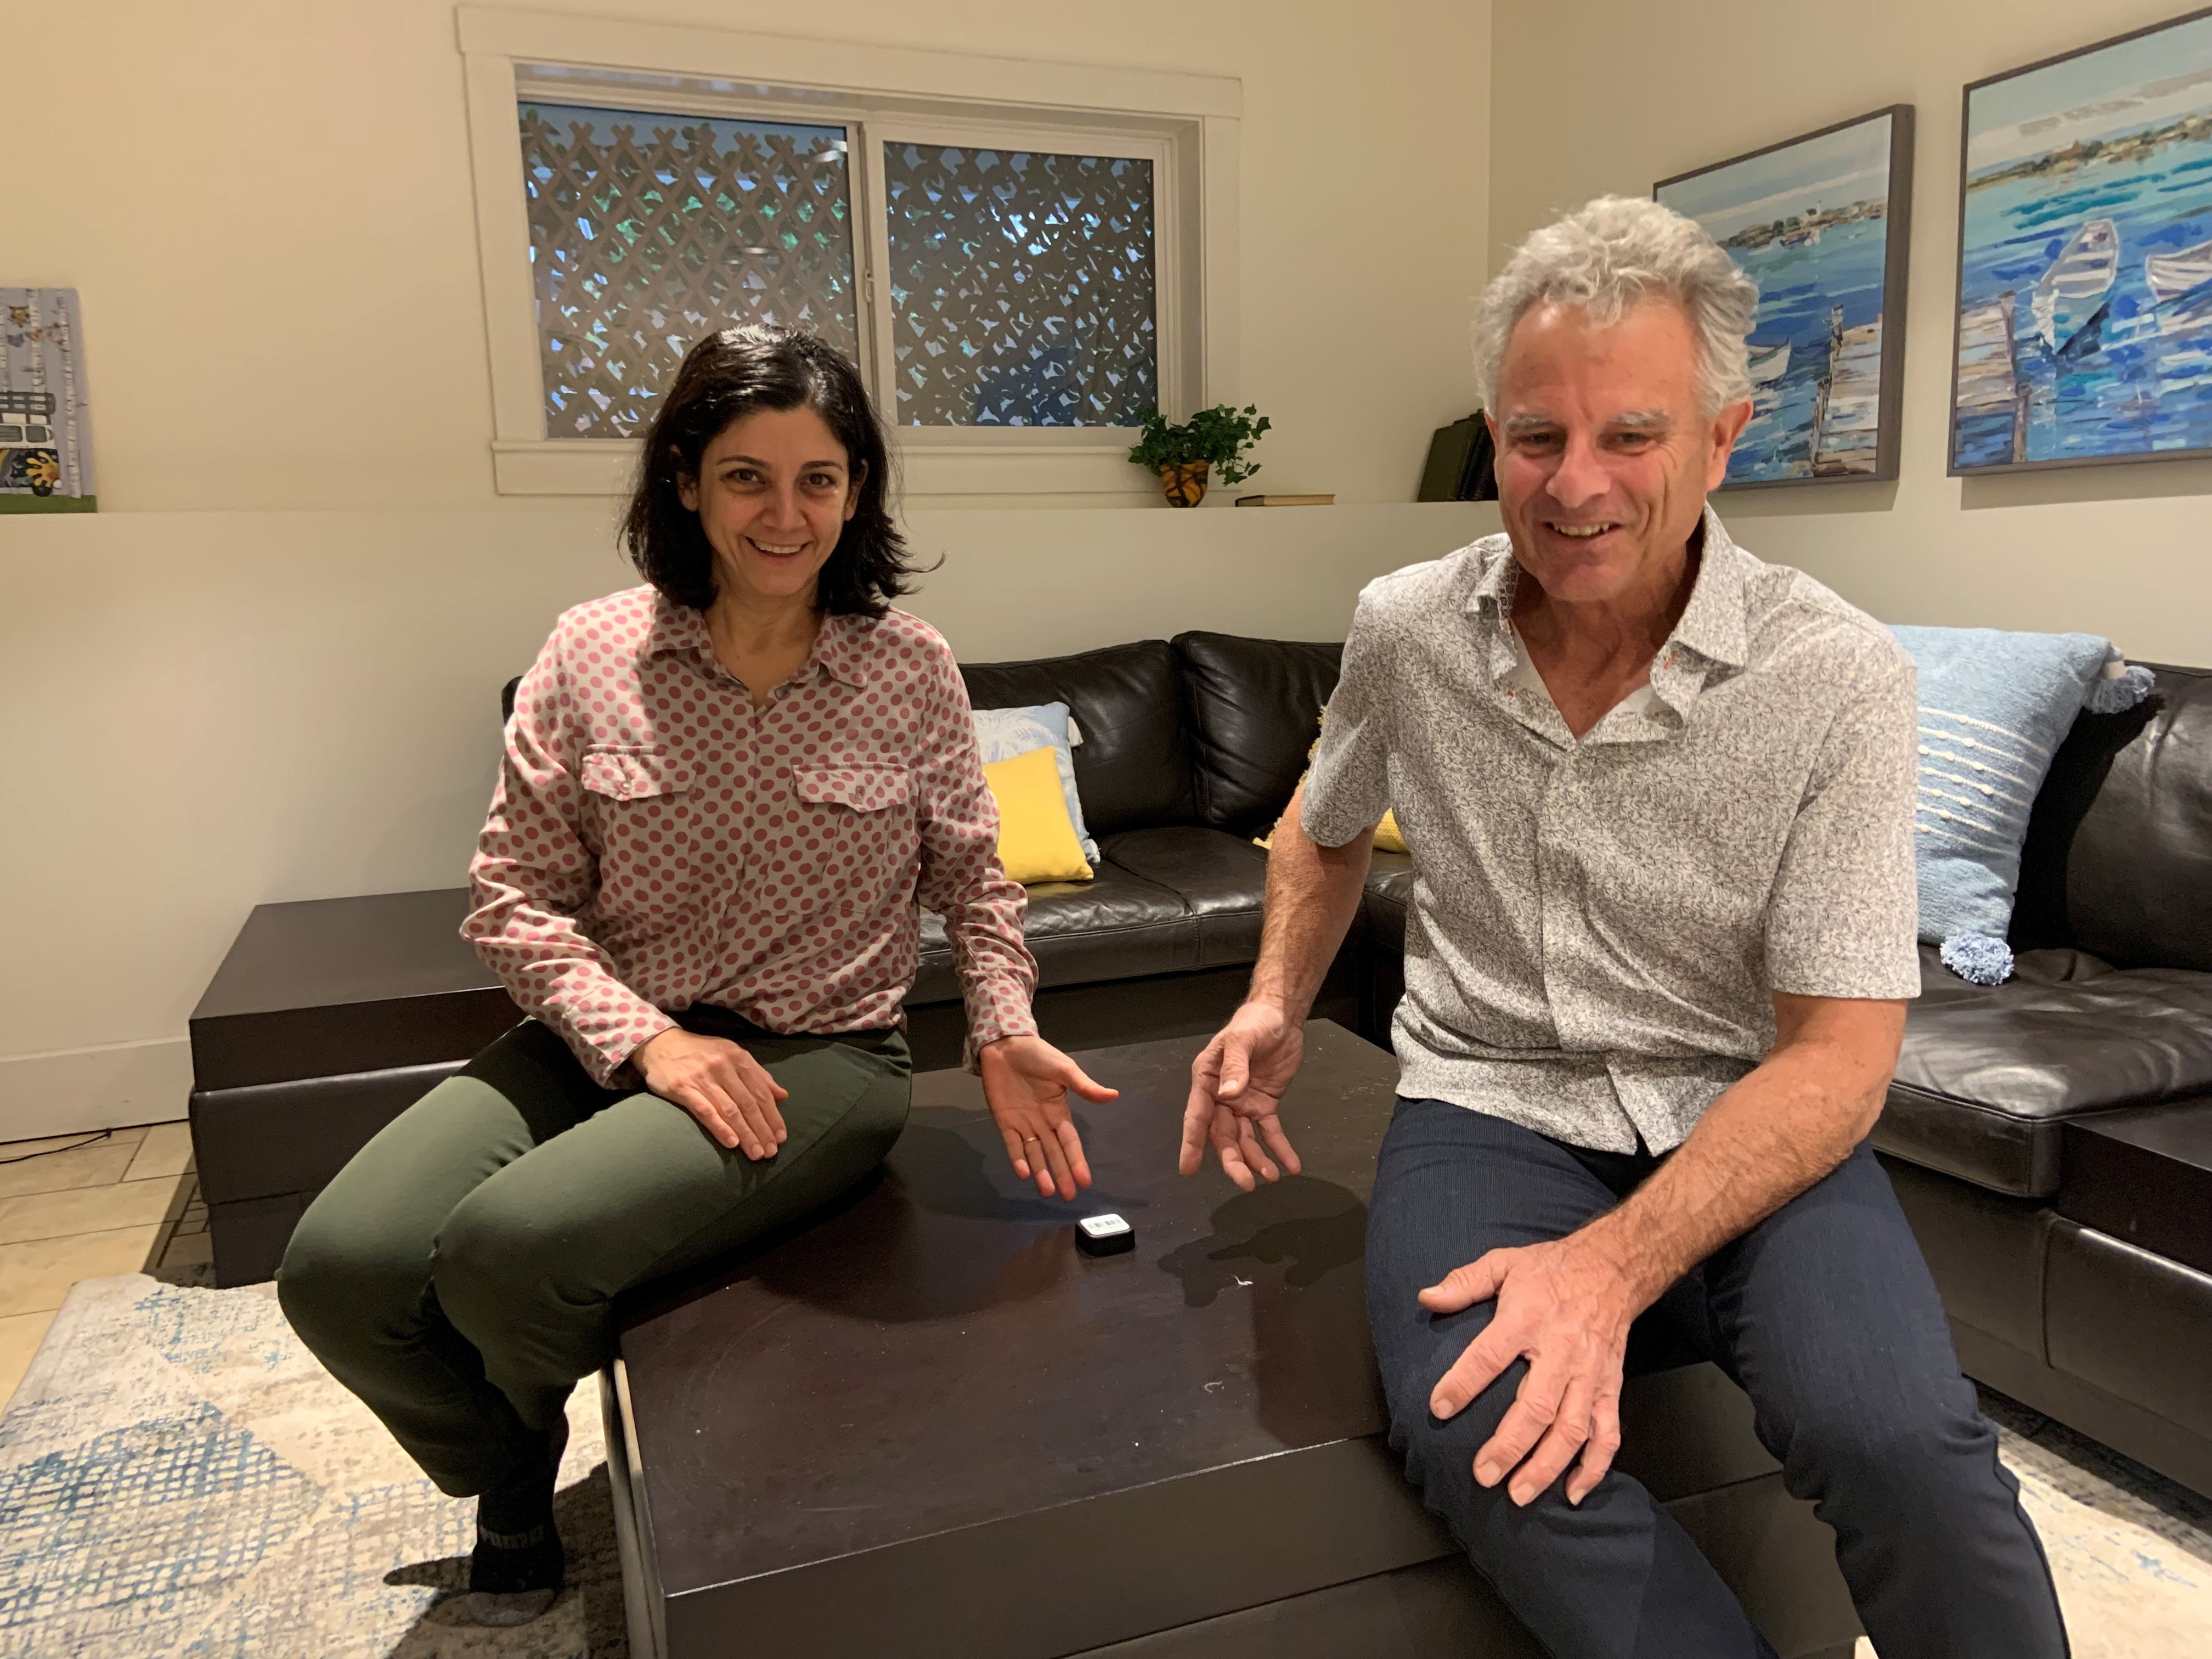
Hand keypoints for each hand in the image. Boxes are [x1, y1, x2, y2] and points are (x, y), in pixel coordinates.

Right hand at [634, 1028, 788, 1159]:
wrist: (661, 1044)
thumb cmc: (701, 1052)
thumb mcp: (732, 1054)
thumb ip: (758, 1074)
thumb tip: (782, 1095)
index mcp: (738, 1057)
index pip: (761, 1092)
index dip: (773, 1116)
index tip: (781, 1136)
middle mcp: (723, 1066)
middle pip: (748, 1103)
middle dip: (762, 1130)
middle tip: (770, 1151)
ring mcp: (703, 1077)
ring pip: (730, 1110)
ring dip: (745, 1134)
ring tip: (755, 1153)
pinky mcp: (683, 1088)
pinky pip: (705, 1111)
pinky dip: (720, 1128)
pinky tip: (732, 1143)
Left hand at [978, 1034, 1117, 1199]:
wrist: (1006, 1046)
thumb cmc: (1038, 1056)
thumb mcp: (1065, 1069)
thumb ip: (1085, 1086)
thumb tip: (1113, 1095)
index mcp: (1059, 1112)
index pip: (1070, 1142)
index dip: (1077, 1160)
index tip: (1085, 1180)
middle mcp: (1042, 1123)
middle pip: (1054, 1153)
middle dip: (1062, 1174)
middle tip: (1068, 1196)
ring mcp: (1023, 1124)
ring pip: (1034, 1154)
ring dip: (1041, 1173)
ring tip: (1048, 1192)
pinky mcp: (1004, 1121)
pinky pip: (1012, 1143)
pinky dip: (1017, 1158)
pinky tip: (1023, 1172)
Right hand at [1180, 1002, 1305, 1190]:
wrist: (1281, 1017)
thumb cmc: (1254, 1023)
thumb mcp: (1242, 1040)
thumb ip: (1235, 1066)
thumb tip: (1228, 1095)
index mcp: (1207, 1079)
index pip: (1197, 1115)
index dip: (1192, 1143)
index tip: (1188, 1168)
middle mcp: (1220, 1096)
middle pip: (1222, 1135)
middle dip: (1233, 1160)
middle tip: (1245, 1183)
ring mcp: (1242, 1103)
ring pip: (1244, 1139)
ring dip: (1256, 1159)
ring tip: (1271, 1176)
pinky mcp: (1264, 1105)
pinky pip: (1269, 1131)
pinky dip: (1279, 1148)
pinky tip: (1291, 1165)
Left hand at [1419, 1233, 1639, 1506]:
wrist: (1613, 1267)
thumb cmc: (1551, 1268)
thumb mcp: (1504, 1262)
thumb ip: (1464, 1282)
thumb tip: (1426, 1298)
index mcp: (1527, 1318)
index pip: (1489, 1356)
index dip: (1462, 1384)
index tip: (1439, 1409)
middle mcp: (1561, 1350)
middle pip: (1536, 1407)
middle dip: (1510, 1446)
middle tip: (1483, 1475)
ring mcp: (1590, 1374)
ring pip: (1572, 1429)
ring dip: (1547, 1466)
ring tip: (1519, 1494)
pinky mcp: (1611, 1388)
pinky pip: (1607, 1434)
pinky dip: (1594, 1468)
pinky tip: (1572, 1493)